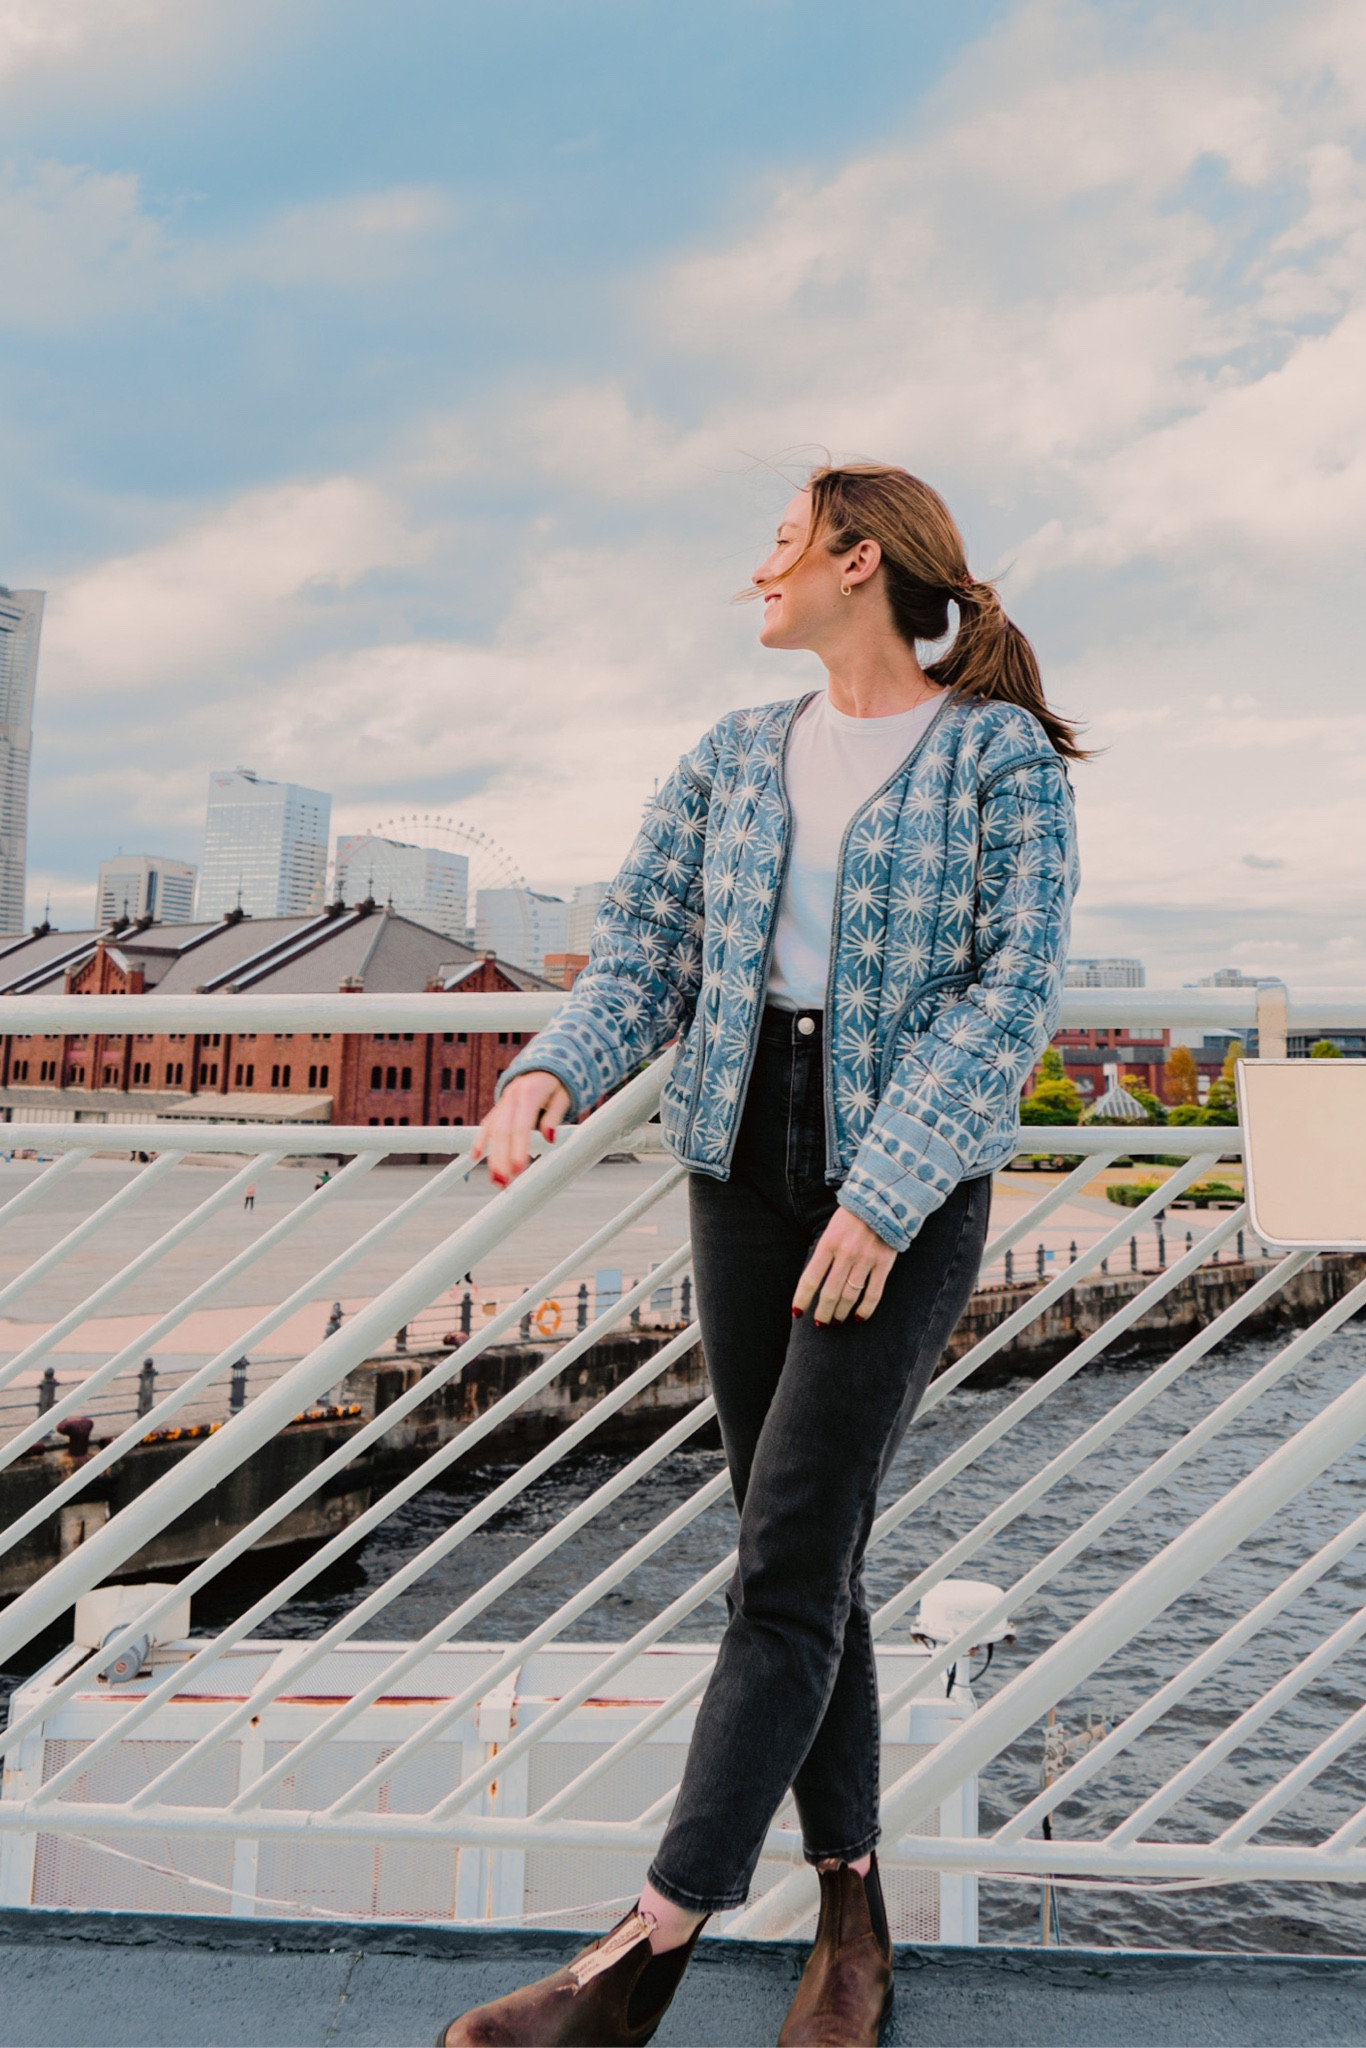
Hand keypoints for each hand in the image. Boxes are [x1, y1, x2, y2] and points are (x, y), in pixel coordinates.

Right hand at [472, 1071, 570, 1187]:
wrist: (545, 1065)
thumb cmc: (558, 1084)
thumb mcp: (564, 1097)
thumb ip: (555, 1117)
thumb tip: (550, 1138)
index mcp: (530, 1093)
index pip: (521, 1125)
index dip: (518, 1147)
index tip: (518, 1169)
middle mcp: (512, 1097)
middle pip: (502, 1131)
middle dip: (500, 1159)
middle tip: (503, 1183)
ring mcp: (503, 1102)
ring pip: (493, 1131)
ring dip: (492, 1157)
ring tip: (496, 1181)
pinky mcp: (499, 1108)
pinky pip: (487, 1125)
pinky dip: (480, 1141)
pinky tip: (475, 1158)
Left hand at [793, 1206, 896, 1325]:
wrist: (883, 1199)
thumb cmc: (852, 1216)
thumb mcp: (831, 1229)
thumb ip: (824, 1253)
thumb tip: (815, 1283)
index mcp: (828, 1243)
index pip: (810, 1278)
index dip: (802, 1299)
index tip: (797, 1313)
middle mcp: (845, 1253)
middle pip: (830, 1293)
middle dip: (822, 1313)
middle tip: (820, 1323)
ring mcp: (866, 1259)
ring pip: (850, 1296)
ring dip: (841, 1313)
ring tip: (836, 1321)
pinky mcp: (884, 1263)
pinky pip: (873, 1294)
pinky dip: (865, 1310)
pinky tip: (858, 1319)